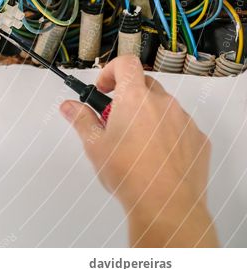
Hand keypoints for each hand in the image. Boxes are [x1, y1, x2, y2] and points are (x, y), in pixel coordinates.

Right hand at [60, 56, 217, 246]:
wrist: (166, 205)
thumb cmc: (130, 175)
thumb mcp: (94, 146)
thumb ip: (81, 120)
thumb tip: (69, 107)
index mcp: (135, 99)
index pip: (126, 63)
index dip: (111, 71)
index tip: (103, 88)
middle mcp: (163, 104)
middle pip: (144, 85)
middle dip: (127, 96)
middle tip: (113, 120)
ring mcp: (184, 121)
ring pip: (163, 107)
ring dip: (148, 116)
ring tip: (134, 145)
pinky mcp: (198, 140)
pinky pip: (180, 127)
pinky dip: (167, 134)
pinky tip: (154, 157)